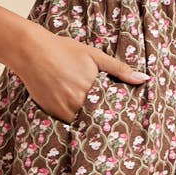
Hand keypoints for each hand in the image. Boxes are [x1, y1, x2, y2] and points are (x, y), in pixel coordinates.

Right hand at [12, 25, 149, 124]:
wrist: (31, 51)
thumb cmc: (63, 50)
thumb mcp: (94, 56)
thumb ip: (120, 70)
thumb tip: (144, 79)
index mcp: (93, 88)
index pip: (113, 109)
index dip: (119, 114)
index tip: (126, 118)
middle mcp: (78, 102)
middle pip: (99, 118)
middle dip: (106, 120)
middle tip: (115, 125)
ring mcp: (64, 109)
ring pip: (83, 123)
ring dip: (90, 122)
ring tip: (98, 123)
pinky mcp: (52, 113)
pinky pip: (68, 123)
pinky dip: (75, 121)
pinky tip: (79, 116)